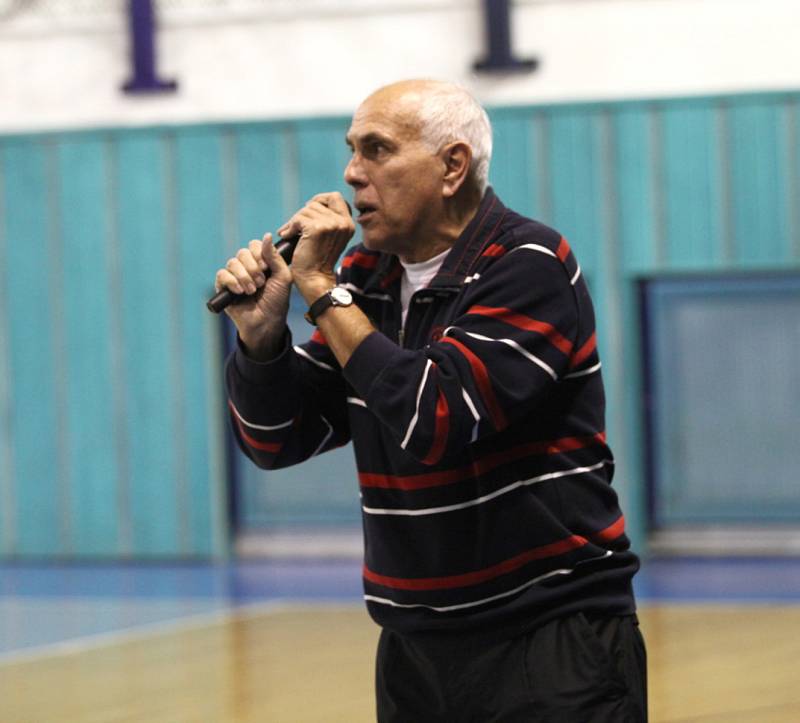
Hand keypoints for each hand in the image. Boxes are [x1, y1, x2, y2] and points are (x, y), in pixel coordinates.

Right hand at [214, 233, 292, 359]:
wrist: (267, 322)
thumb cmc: (277, 301)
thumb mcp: (283, 277)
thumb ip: (275, 257)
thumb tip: (266, 235)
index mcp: (260, 262)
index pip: (254, 245)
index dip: (259, 253)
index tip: (267, 268)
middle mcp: (246, 267)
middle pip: (242, 252)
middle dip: (253, 267)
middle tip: (261, 282)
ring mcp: (234, 276)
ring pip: (232, 263)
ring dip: (245, 277)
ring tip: (253, 290)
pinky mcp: (223, 287)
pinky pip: (222, 275)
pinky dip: (232, 282)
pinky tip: (240, 292)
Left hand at [278, 192, 354, 302]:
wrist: (315, 279)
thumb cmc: (318, 260)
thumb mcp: (331, 237)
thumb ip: (329, 221)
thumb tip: (312, 203)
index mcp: (348, 224)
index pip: (335, 197)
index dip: (320, 200)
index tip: (309, 212)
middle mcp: (343, 222)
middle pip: (317, 202)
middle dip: (303, 213)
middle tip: (295, 226)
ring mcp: (331, 225)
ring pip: (306, 210)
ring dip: (294, 221)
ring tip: (290, 234)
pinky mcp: (317, 229)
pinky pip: (298, 219)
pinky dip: (290, 227)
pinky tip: (287, 236)